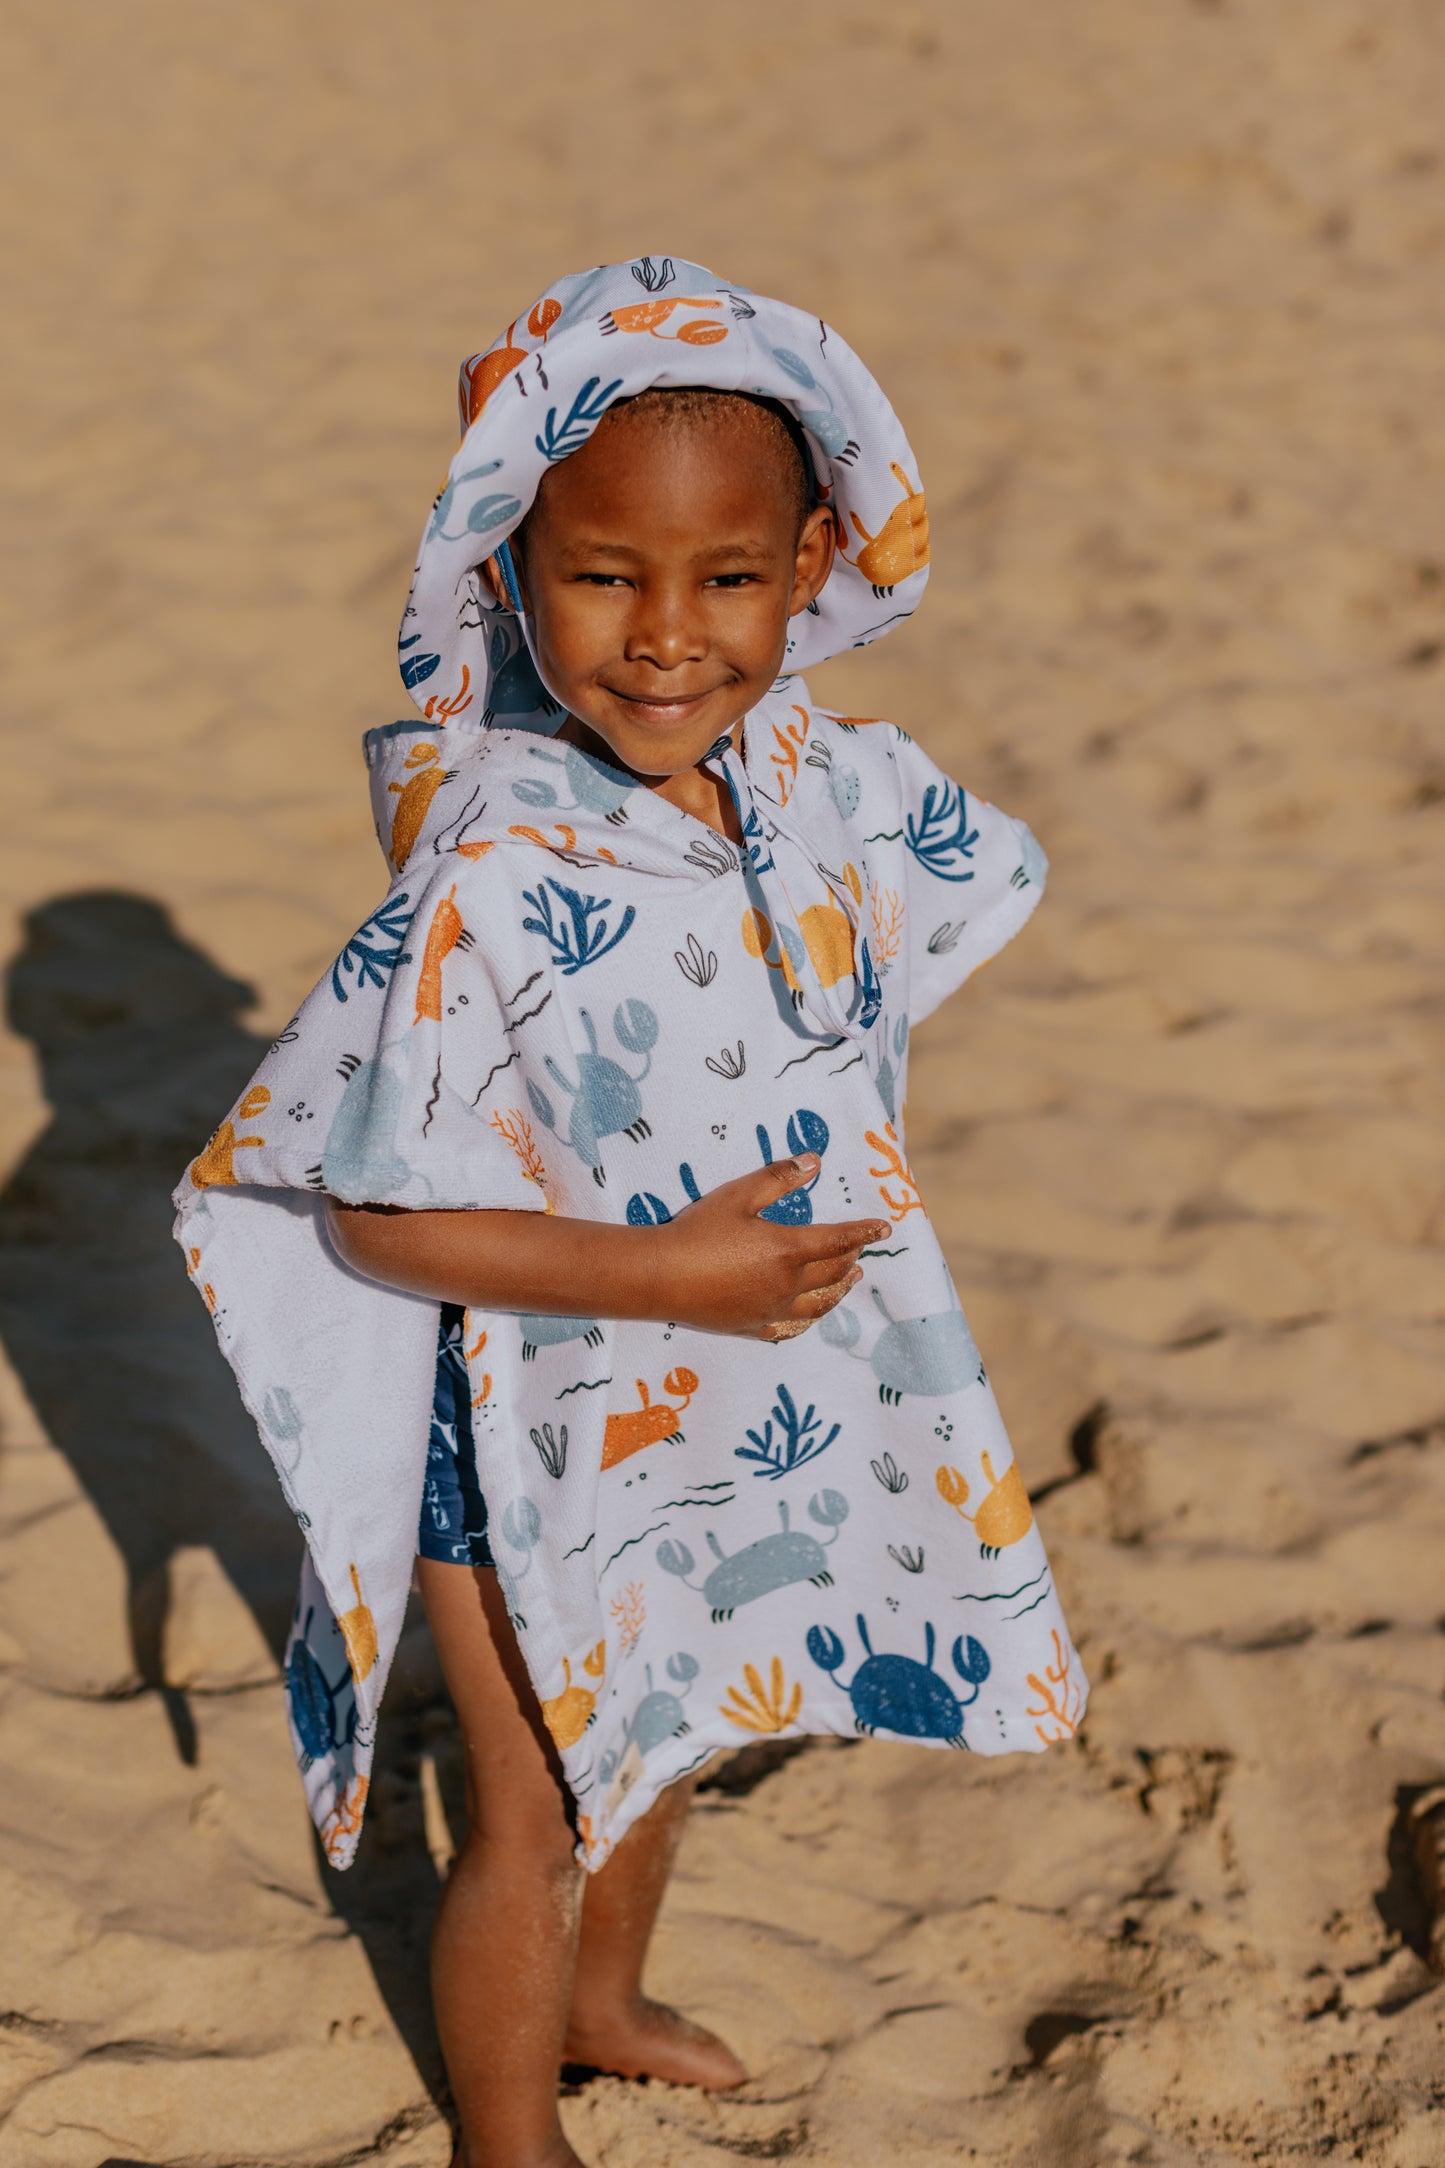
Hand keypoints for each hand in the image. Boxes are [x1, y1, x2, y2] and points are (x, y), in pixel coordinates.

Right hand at [653, 1155, 887, 1340]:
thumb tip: (814, 1161)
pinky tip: (810, 1313)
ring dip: (840, 1289)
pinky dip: (809, 1318)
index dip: (863, 1231)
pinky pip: (791, 1326)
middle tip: (862, 1248)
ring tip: (851, 1279)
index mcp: (788, 1250)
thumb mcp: (738, 1195)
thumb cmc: (698, 1231)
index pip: (838, 1239)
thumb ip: (779, 1178)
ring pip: (820, 1303)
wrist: (660, 1277)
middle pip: (832, 1271)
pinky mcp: (753, 1327)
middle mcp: (787, 1284)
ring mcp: (771, 1309)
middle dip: (851, 1256)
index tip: (884, 1228)